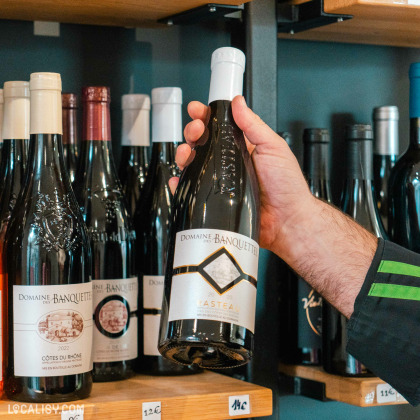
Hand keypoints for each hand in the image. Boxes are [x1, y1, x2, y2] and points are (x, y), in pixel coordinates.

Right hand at [171, 96, 376, 318]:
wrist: (286, 221)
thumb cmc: (286, 187)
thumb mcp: (273, 148)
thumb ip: (254, 125)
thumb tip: (239, 103)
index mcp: (242, 148)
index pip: (219, 127)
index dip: (206, 117)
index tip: (197, 110)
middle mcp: (229, 164)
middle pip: (202, 144)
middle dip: (193, 132)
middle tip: (195, 131)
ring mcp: (221, 182)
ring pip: (194, 165)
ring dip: (184, 154)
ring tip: (186, 153)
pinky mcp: (215, 201)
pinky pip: (193, 191)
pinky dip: (181, 185)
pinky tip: (179, 180)